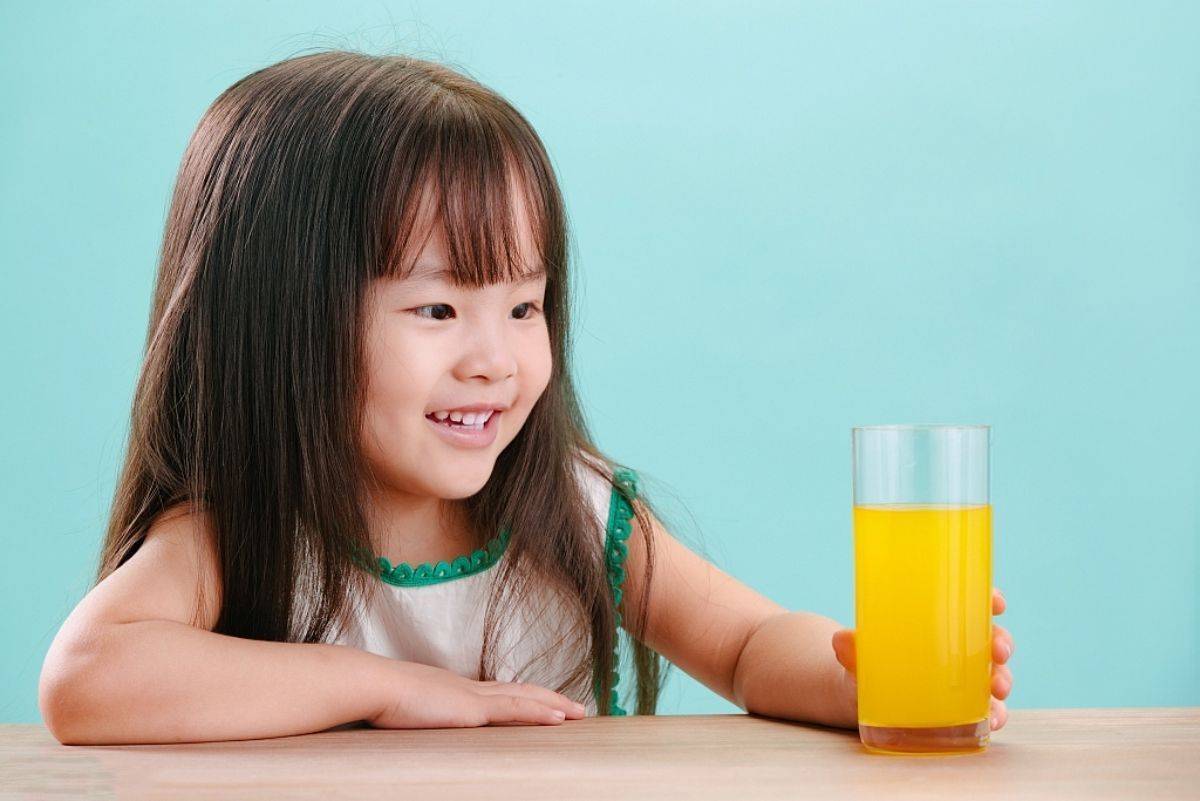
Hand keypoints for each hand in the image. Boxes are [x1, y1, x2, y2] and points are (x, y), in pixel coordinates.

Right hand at [365, 660, 586, 728]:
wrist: (370, 686)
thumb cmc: (375, 699)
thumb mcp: (398, 711)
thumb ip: (411, 717)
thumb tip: (405, 726)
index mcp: (453, 690)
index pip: (497, 693)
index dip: (522, 697)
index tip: (541, 702)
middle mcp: (468, 689)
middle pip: (519, 690)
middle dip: (549, 698)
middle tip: (575, 707)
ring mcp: (472, 697)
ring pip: (525, 698)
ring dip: (554, 705)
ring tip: (579, 712)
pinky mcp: (471, 709)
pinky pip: (515, 710)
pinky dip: (540, 712)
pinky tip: (560, 718)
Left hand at [831, 588, 1013, 731]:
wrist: (857, 696)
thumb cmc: (865, 662)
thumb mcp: (858, 654)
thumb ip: (852, 649)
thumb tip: (841, 640)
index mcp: (940, 624)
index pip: (973, 605)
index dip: (991, 599)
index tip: (997, 602)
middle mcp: (959, 650)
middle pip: (992, 640)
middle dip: (1002, 643)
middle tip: (998, 651)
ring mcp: (963, 680)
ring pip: (995, 675)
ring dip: (1003, 680)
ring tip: (997, 689)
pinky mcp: (961, 710)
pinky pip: (986, 711)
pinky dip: (994, 716)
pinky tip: (992, 721)